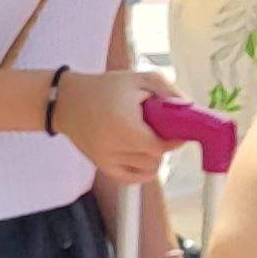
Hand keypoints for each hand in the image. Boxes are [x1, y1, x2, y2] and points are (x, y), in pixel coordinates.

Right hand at [56, 69, 180, 186]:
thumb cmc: (106, 88)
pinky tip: (144, 157)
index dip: (174, 139)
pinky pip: (129, 178)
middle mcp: (113, 147)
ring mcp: (105, 159)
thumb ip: (168, 91)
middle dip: (163, 145)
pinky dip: (142, 171)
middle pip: (155, 159)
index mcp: (125, 127)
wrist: (67, 101)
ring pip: (145, 169)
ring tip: (147, 138)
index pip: (160, 147)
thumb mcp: (140, 79)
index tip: (178, 129)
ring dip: (153, 157)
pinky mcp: (100, 165)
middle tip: (160, 129)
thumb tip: (189, 108)